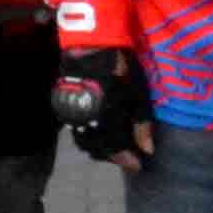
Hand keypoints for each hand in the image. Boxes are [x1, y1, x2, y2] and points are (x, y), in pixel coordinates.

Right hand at [51, 45, 154, 168]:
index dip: (127, 161)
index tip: (139, 166)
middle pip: (97, 149)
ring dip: (99, 148)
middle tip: (128, 156)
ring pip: (84, 142)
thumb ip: (141, 124)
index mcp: (104, 118)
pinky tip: (99, 132)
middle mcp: (85, 120)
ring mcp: (72, 114)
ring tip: (114, 146)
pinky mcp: (64, 107)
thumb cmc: (119, 68)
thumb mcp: (137, 94)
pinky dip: (88, 136)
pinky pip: (76, 130)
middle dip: (114, 156)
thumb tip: (148, 150)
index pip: (115, 150)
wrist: (90, 46)